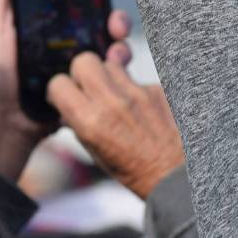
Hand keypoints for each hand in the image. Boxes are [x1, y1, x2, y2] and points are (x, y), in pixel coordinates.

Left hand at [0, 0, 132, 181]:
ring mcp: (82, 67)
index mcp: (51, 25)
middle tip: (114, 23)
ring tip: (114, 50)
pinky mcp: (88, 90)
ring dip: (121, 45)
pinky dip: (118, 72)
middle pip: (104, 24)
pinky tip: (112, 71)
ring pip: (114, 49)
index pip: (80, 3)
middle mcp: (71, 43)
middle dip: (117, 20)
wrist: (3, 120)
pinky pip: (111, 79)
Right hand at [48, 53, 183, 198]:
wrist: (178, 177)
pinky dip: (135, 90)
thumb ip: (79, 124)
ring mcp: (137, 93)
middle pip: (84, 61)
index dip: (60, 89)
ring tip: (118, 99)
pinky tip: (142, 110)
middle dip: (83, 71)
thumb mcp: (96, 154)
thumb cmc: (136, 173)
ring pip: (111, 64)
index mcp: (90, 122)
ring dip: (110, 77)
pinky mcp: (158, 89)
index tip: (67, 96)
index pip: (59, 83)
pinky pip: (137, 79)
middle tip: (89, 87)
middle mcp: (112, 103)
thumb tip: (68, 107)